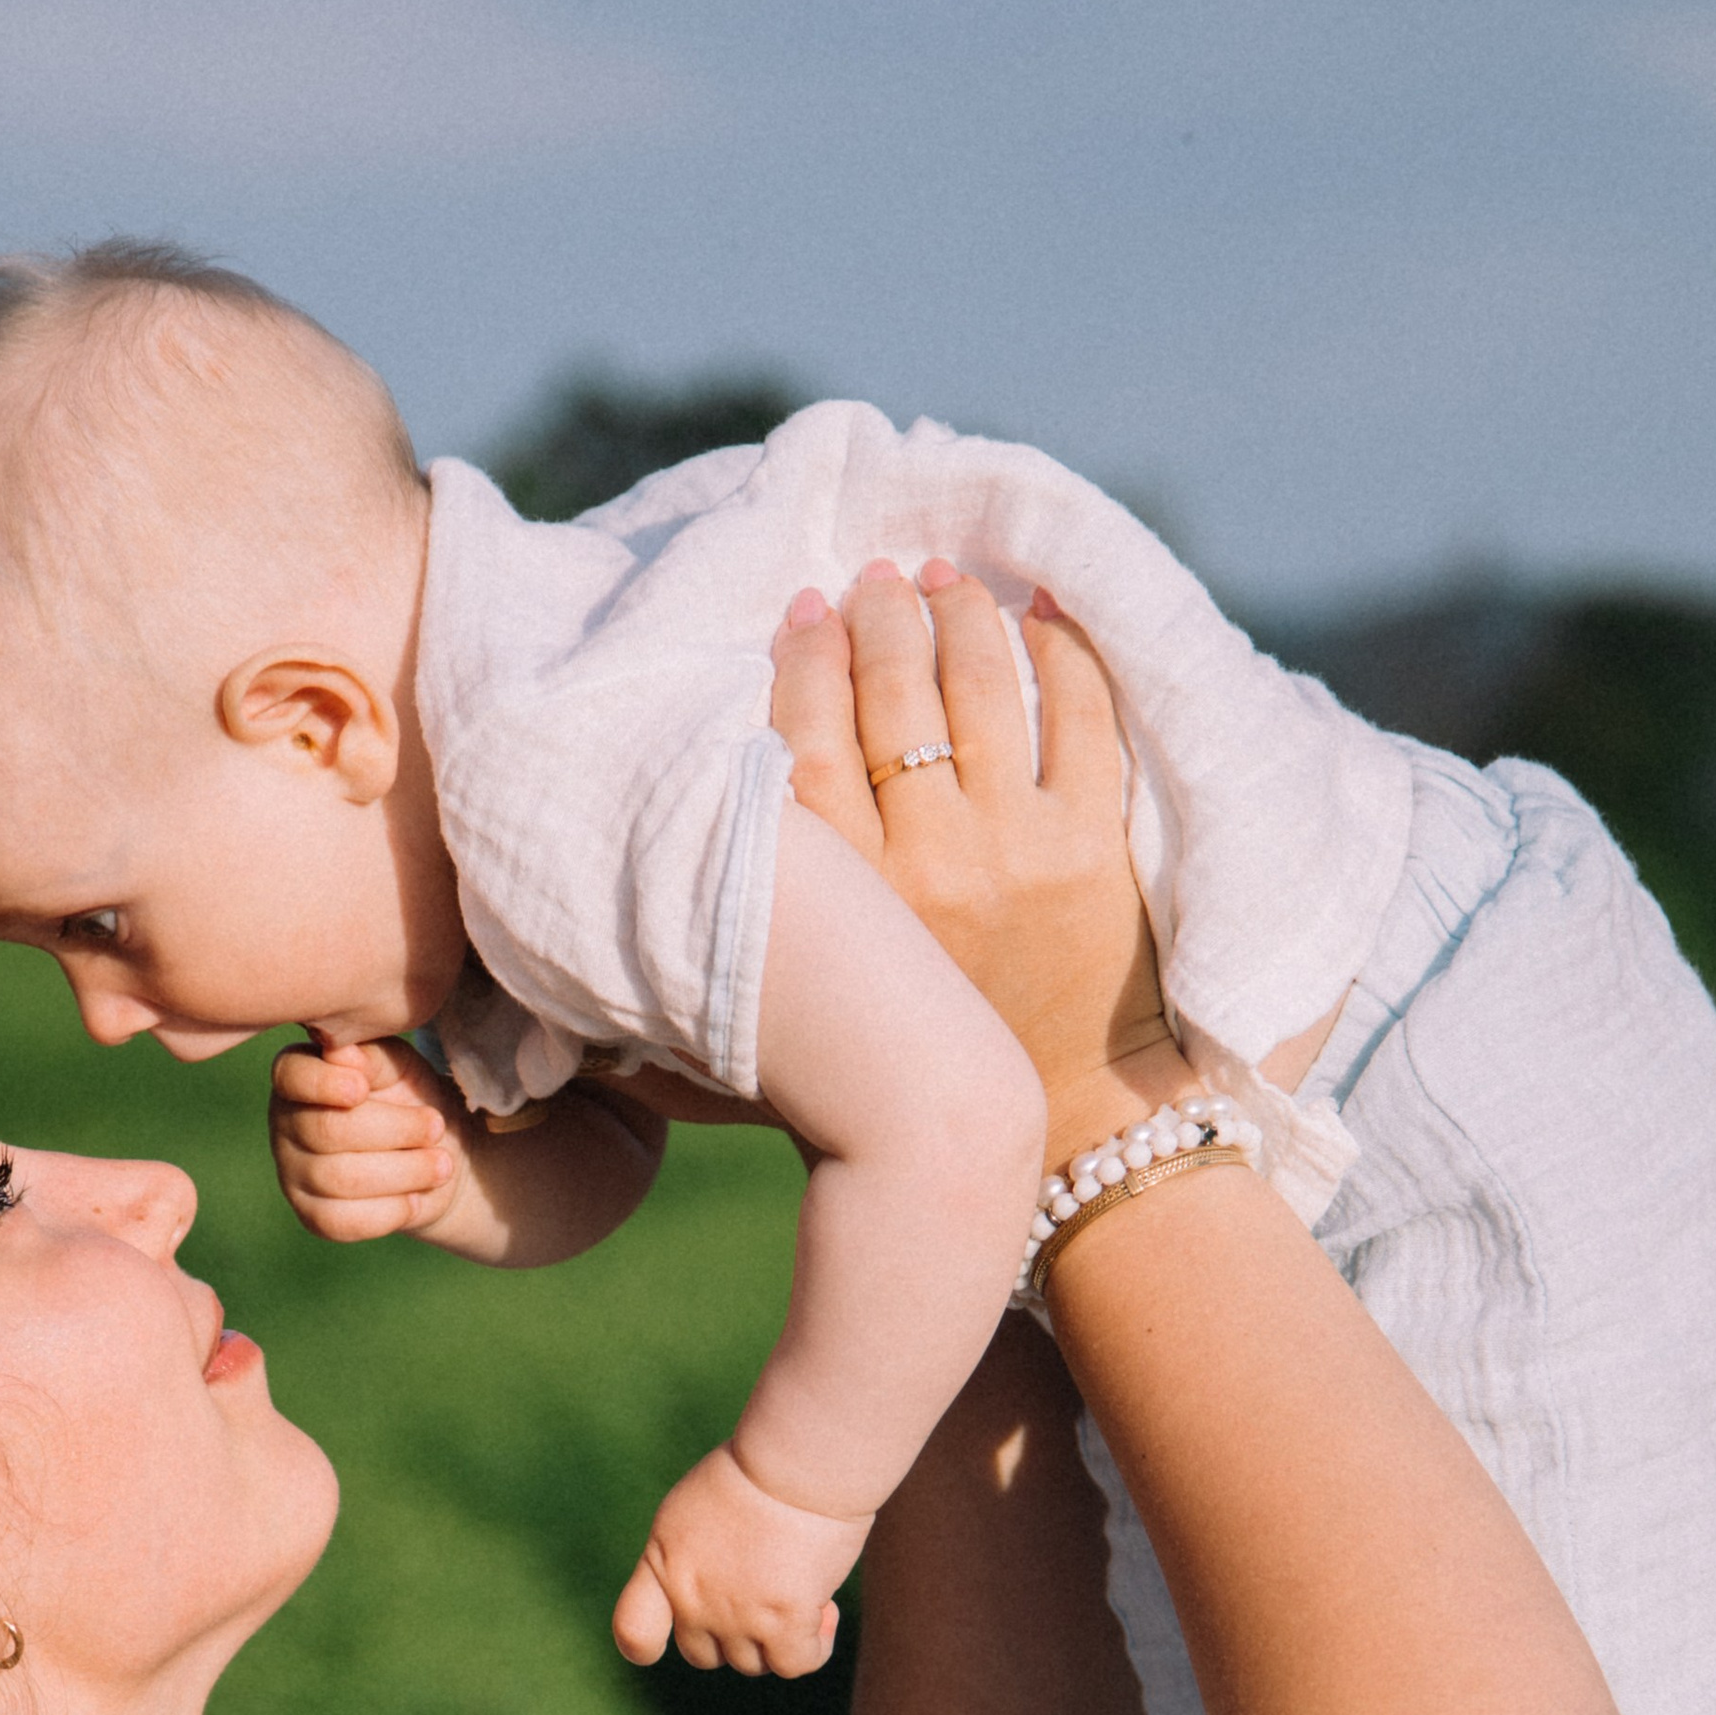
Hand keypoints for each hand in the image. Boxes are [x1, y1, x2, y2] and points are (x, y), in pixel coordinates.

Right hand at [270, 1037, 466, 1241]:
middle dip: (394, 1130)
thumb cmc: (412, 1098)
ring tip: (442, 1164)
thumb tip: (340, 1053)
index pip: (290, 1076)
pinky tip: (417, 1198)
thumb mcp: (400, 1067)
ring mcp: (293, 1173)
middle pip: (326, 1131)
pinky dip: (389, 1211)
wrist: (436, 1156)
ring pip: (339, 1179)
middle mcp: (285, 1124)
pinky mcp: (313, 1216)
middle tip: (437, 1127)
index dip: (323, 1084)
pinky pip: (343, 1222)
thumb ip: (371, 1057)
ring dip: (403, 1171)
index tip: (362, 1088)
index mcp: (299, 1075)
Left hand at [611, 1445, 871, 1677]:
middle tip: (770, 1590)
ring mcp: (736, 1617)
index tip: (668, 1640)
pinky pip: (795, 1664)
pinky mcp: (784, 1623)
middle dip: (735, 1634)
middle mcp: (692, 1598)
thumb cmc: (757, 1469)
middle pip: (705, 1654)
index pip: (634, 1632)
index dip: (647, 1647)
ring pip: (753, 1663)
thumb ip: (691, 1555)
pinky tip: (825, 1610)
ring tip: (804, 1587)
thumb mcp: (694, 1508)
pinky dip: (813, 1647)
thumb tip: (721, 1586)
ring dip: (779, 1636)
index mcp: (663, 1564)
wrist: (796, 1460)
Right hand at [770, 566, 1187, 1163]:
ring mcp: (1016, 849)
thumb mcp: (794, 1039)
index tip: (804, 611)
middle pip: (891, 693)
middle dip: (880, 614)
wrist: (1071, 1135)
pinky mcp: (1094, 848)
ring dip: (959, 614)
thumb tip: (620, 910)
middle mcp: (926, 865)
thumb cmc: (918, 1086)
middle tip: (877, 579)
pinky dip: (1060, 650)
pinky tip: (1037, 612)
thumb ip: (720, 969)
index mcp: (848, 904)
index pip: (804, 739)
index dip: (802, 657)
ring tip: (945, 581)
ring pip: (980, 687)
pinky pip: (1080, 716)